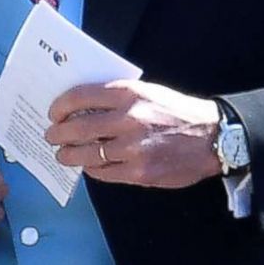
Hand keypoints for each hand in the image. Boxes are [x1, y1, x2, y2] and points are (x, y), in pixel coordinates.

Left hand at [44, 80, 221, 187]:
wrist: (213, 137)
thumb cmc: (176, 111)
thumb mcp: (146, 92)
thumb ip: (115, 98)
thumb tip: (80, 107)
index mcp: (128, 94)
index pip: (80, 97)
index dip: (60, 106)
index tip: (53, 113)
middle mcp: (129, 119)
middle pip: (77, 128)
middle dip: (58, 134)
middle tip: (50, 136)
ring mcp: (134, 148)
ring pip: (87, 154)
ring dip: (69, 155)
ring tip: (62, 154)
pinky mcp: (141, 172)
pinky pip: (104, 173)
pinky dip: (92, 169)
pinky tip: (88, 166)